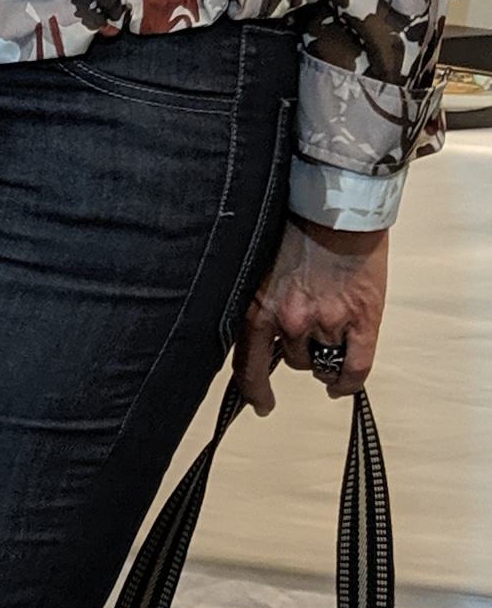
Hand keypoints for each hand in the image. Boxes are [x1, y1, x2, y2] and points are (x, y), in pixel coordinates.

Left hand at [234, 215, 388, 412]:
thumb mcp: (262, 269)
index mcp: (258, 307)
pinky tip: (340, 386)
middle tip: (309, 328)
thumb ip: (263, 304)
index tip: (259, 403)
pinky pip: (355, 368)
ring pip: (320, 362)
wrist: (338, 204)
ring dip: (323, 354)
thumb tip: (265, 333)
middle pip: (291, 360)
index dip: (253, 392)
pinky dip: (347, 382)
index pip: (248, 367)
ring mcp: (326, 322)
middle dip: (298, 350)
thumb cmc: (300, 226)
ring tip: (330, 328)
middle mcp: (289, 321)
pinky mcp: (360, 320)